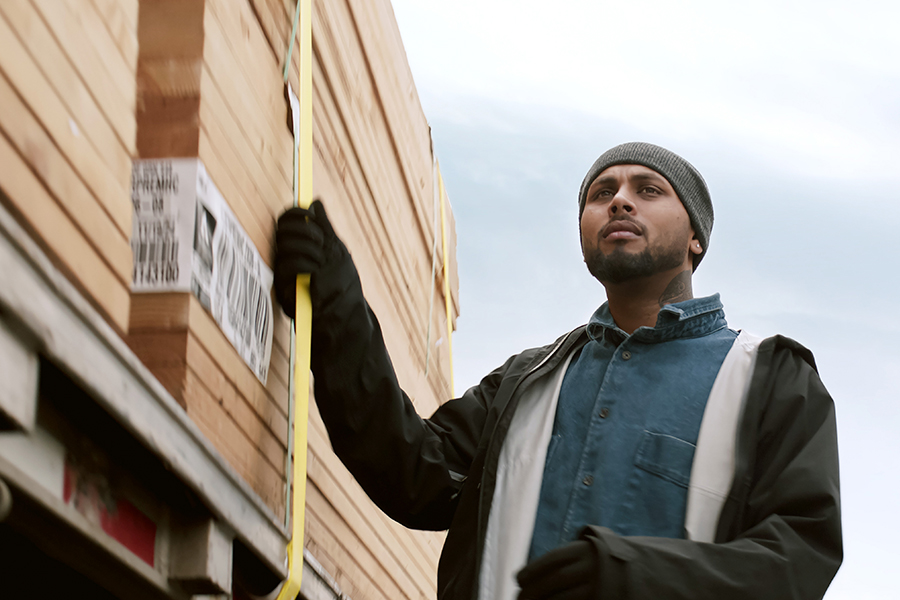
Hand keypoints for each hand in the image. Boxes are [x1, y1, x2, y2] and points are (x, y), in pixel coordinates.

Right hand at [274, 199, 347, 317]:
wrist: (343, 317)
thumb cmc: (343, 286)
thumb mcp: (337, 250)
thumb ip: (325, 227)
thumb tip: (315, 203)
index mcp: (299, 246)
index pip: (285, 221)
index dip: (294, 214)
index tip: (308, 215)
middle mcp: (287, 257)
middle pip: (282, 230)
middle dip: (306, 232)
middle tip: (322, 243)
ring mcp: (283, 273)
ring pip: (284, 245)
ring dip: (309, 249)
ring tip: (322, 262)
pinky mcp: (281, 288)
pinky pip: (285, 266)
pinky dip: (304, 264)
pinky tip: (315, 273)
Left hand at [517, 539, 596, 599]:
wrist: (636, 572)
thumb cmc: (599, 564)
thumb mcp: (584, 554)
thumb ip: (561, 562)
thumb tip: (524, 579)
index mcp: (585, 550)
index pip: (553, 559)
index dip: (532, 569)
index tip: (518, 580)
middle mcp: (593, 566)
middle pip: (557, 578)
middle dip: (534, 590)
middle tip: (518, 597)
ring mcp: (600, 586)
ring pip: (565, 597)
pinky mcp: (602, 599)